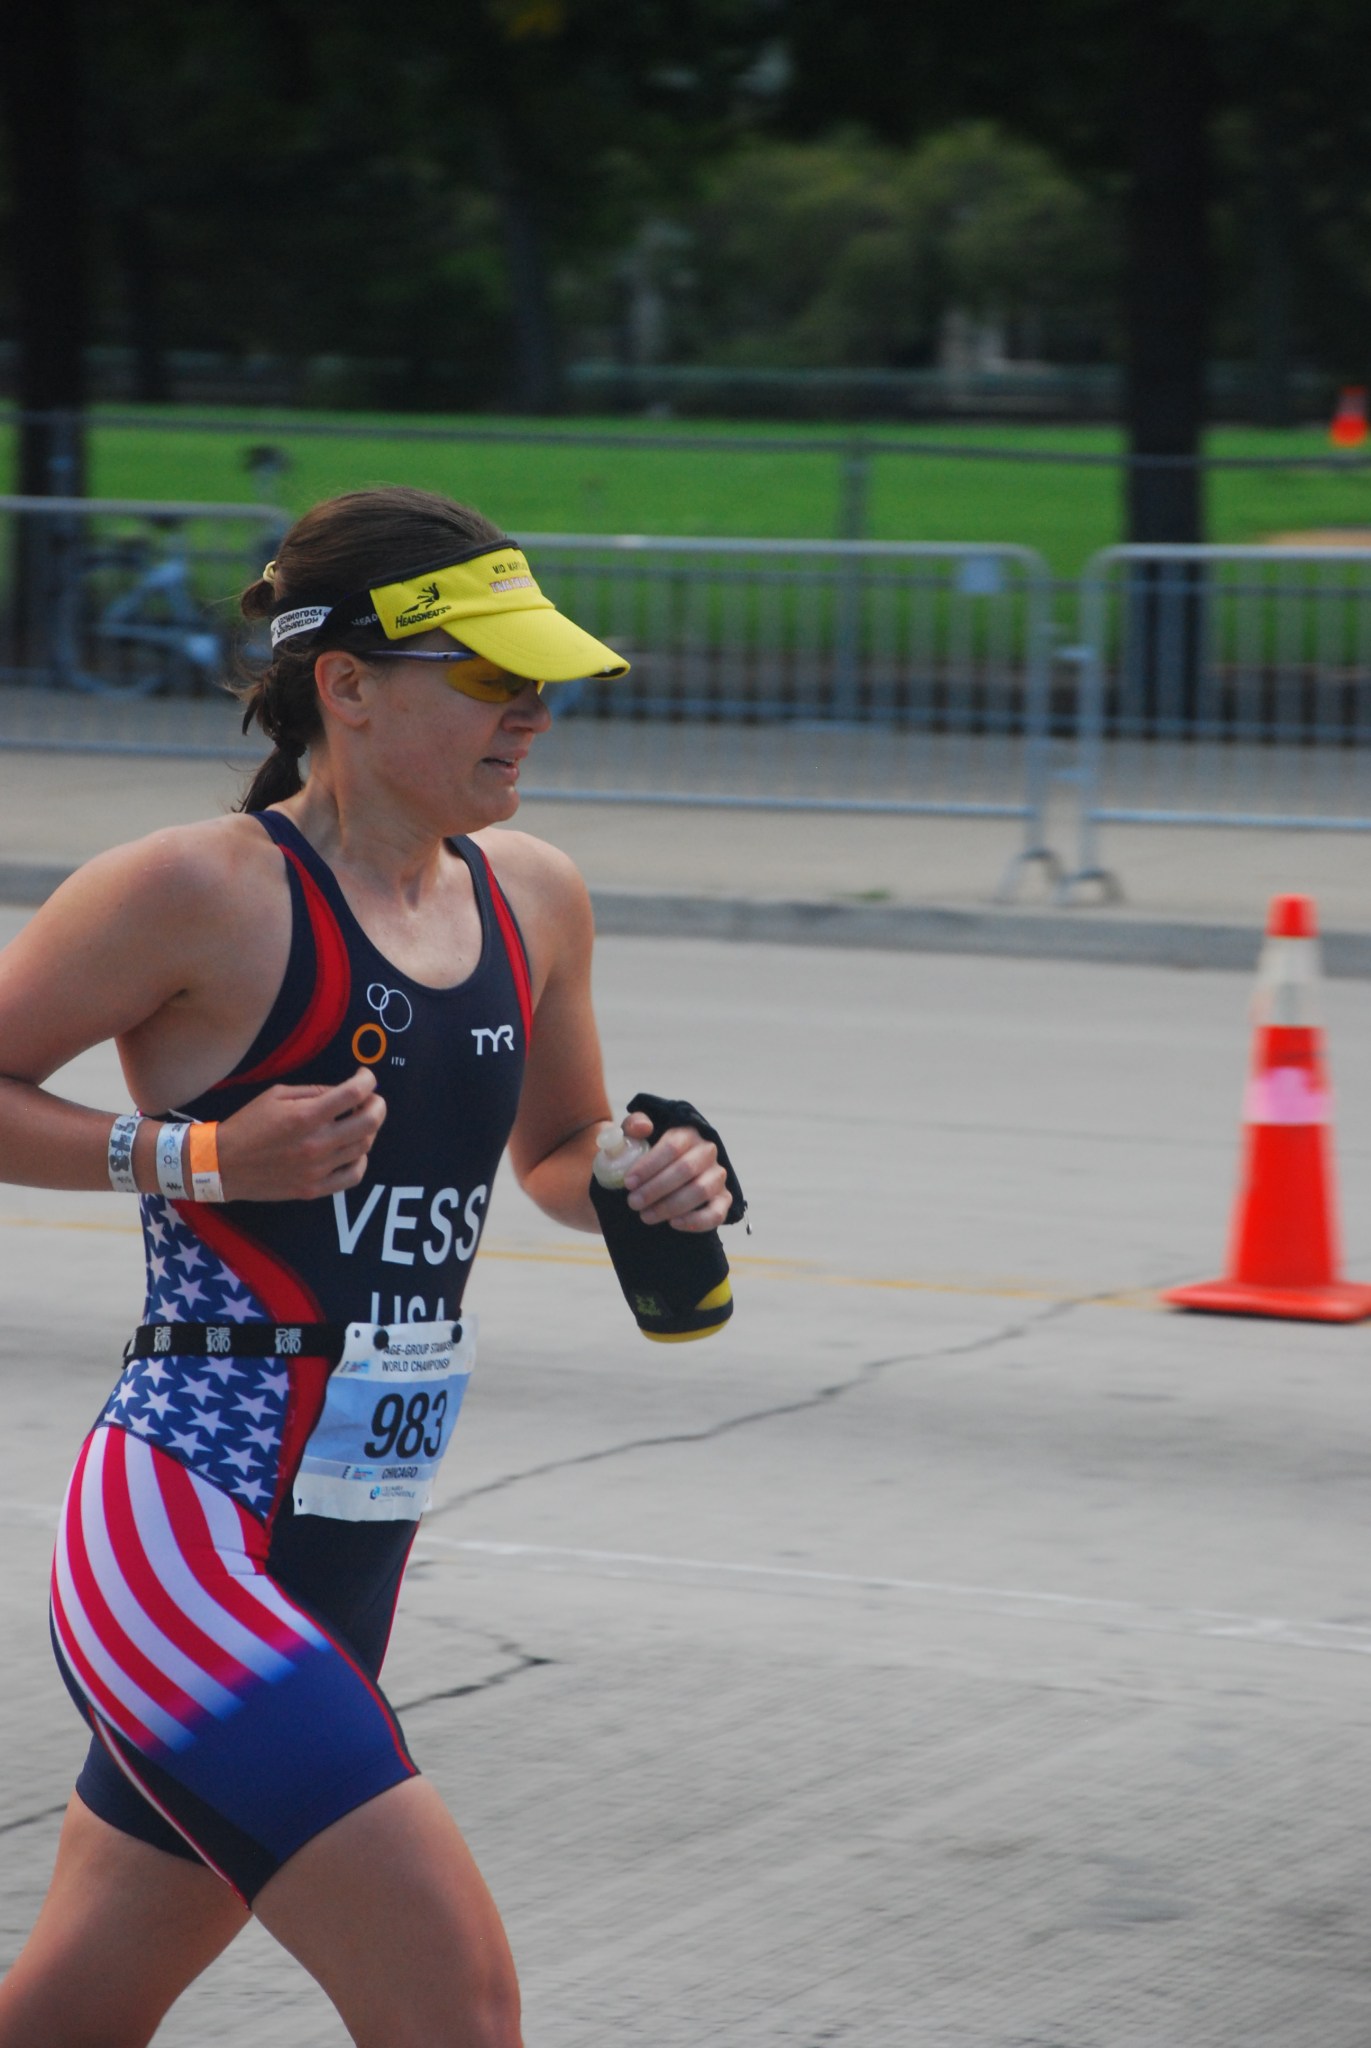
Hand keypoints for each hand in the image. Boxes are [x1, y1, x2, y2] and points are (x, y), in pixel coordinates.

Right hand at [216, 1069, 385, 1201]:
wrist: (221, 1164)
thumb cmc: (248, 1125)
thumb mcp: (276, 1095)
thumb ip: (313, 1092)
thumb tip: (342, 1092)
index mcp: (306, 1116)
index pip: (354, 1094)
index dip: (368, 1080)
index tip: (366, 1076)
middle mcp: (316, 1143)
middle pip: (369, 1122)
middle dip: (378, 1105)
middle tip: (372, 1100)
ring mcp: (317, 1169)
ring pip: (364, 1147)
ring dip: (368, 1130)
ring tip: (357, 1122)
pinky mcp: (314, 1188)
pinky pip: (353, 1175)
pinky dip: (360, 1160)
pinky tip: (352, 1150)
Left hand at [619, 1112, 730, 1232]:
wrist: (663, 1177)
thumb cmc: (647, 1155)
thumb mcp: (636, 1137)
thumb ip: (633, 1126)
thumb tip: (643, 1127)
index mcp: (687, 1133)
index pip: (672, 1146)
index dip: (649, 1165)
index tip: (629, 1183)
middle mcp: (707, 1151)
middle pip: (686, 1169)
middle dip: (656, 1189)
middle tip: (633, 1203)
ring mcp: (717, 1175)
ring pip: (701, 1190)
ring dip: (671, 1206)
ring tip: (646, 1216)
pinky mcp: (723, 1199)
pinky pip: (717, 1212)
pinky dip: (696, 1221)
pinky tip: (673, 1223)